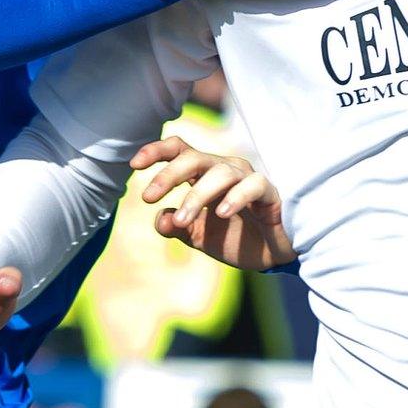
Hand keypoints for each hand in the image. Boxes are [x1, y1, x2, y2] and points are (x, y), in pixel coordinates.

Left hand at [132, 137, 294, 270]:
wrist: (272, 257)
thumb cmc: (235, 237)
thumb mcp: (198, 236)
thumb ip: (176, 226)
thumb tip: (161, 218)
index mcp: (203, 174)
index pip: (178, 150)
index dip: (155, 151)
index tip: (134, 165)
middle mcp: (223, 170)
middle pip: (192, 158)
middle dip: (168, 175)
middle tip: (148, 197)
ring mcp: (247, 178)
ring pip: (219, 173)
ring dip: (196, 196)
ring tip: (181, 220)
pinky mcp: (269, 193)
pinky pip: (253, 185)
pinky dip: (235, 197)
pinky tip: (221, 214)